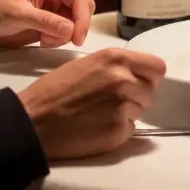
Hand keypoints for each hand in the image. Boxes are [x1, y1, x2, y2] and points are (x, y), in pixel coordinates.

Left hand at [0, 0, 95, 47]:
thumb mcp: (18, 15)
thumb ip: (45, 21)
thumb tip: (71, 29)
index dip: (82, 19)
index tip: (76, 39)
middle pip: (84, 9)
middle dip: (74, 27)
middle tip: (53, 41)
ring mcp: (60, 2)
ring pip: (79, 21)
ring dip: (64, 35)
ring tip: (43, 39)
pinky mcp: (57, 16)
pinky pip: (70, 29)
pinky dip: (59, 38)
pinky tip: (42, 39)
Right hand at [18, 47, 166, 159]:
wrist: (33, 121)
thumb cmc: (53, 90)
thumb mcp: (86, 64)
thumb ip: (115, 66)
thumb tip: (135, 75)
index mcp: (116, 58)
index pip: (157, 67)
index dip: (148, 76)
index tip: (138, 82)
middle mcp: (124, 80)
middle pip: (150, 90)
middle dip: (136, 96)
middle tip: (111, 100)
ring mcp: (123, 106)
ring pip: (140, 110)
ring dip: (126, 113)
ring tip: (99, 113)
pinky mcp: (118, 131)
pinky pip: (130, 129)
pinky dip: (117, 130)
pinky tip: (96, 127)